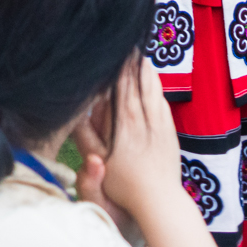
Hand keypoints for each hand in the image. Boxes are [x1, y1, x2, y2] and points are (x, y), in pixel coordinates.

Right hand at [73, 56, 209, 246]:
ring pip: (153, 92)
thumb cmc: (125, 186)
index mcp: (125, 126)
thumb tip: (76, 114)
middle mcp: (144, 122)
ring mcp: (160, 128)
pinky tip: (154, 82)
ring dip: (147, 72)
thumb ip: (86, 137)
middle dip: (133, 63)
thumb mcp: (98, 163)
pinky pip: (163, 105)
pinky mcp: (170, 135)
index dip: (119, 68)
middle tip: (129, 43)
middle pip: (138, 85)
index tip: (115, 50)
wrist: (161, 203)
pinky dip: (157, 89)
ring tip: (141, 54)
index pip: (122, 89)